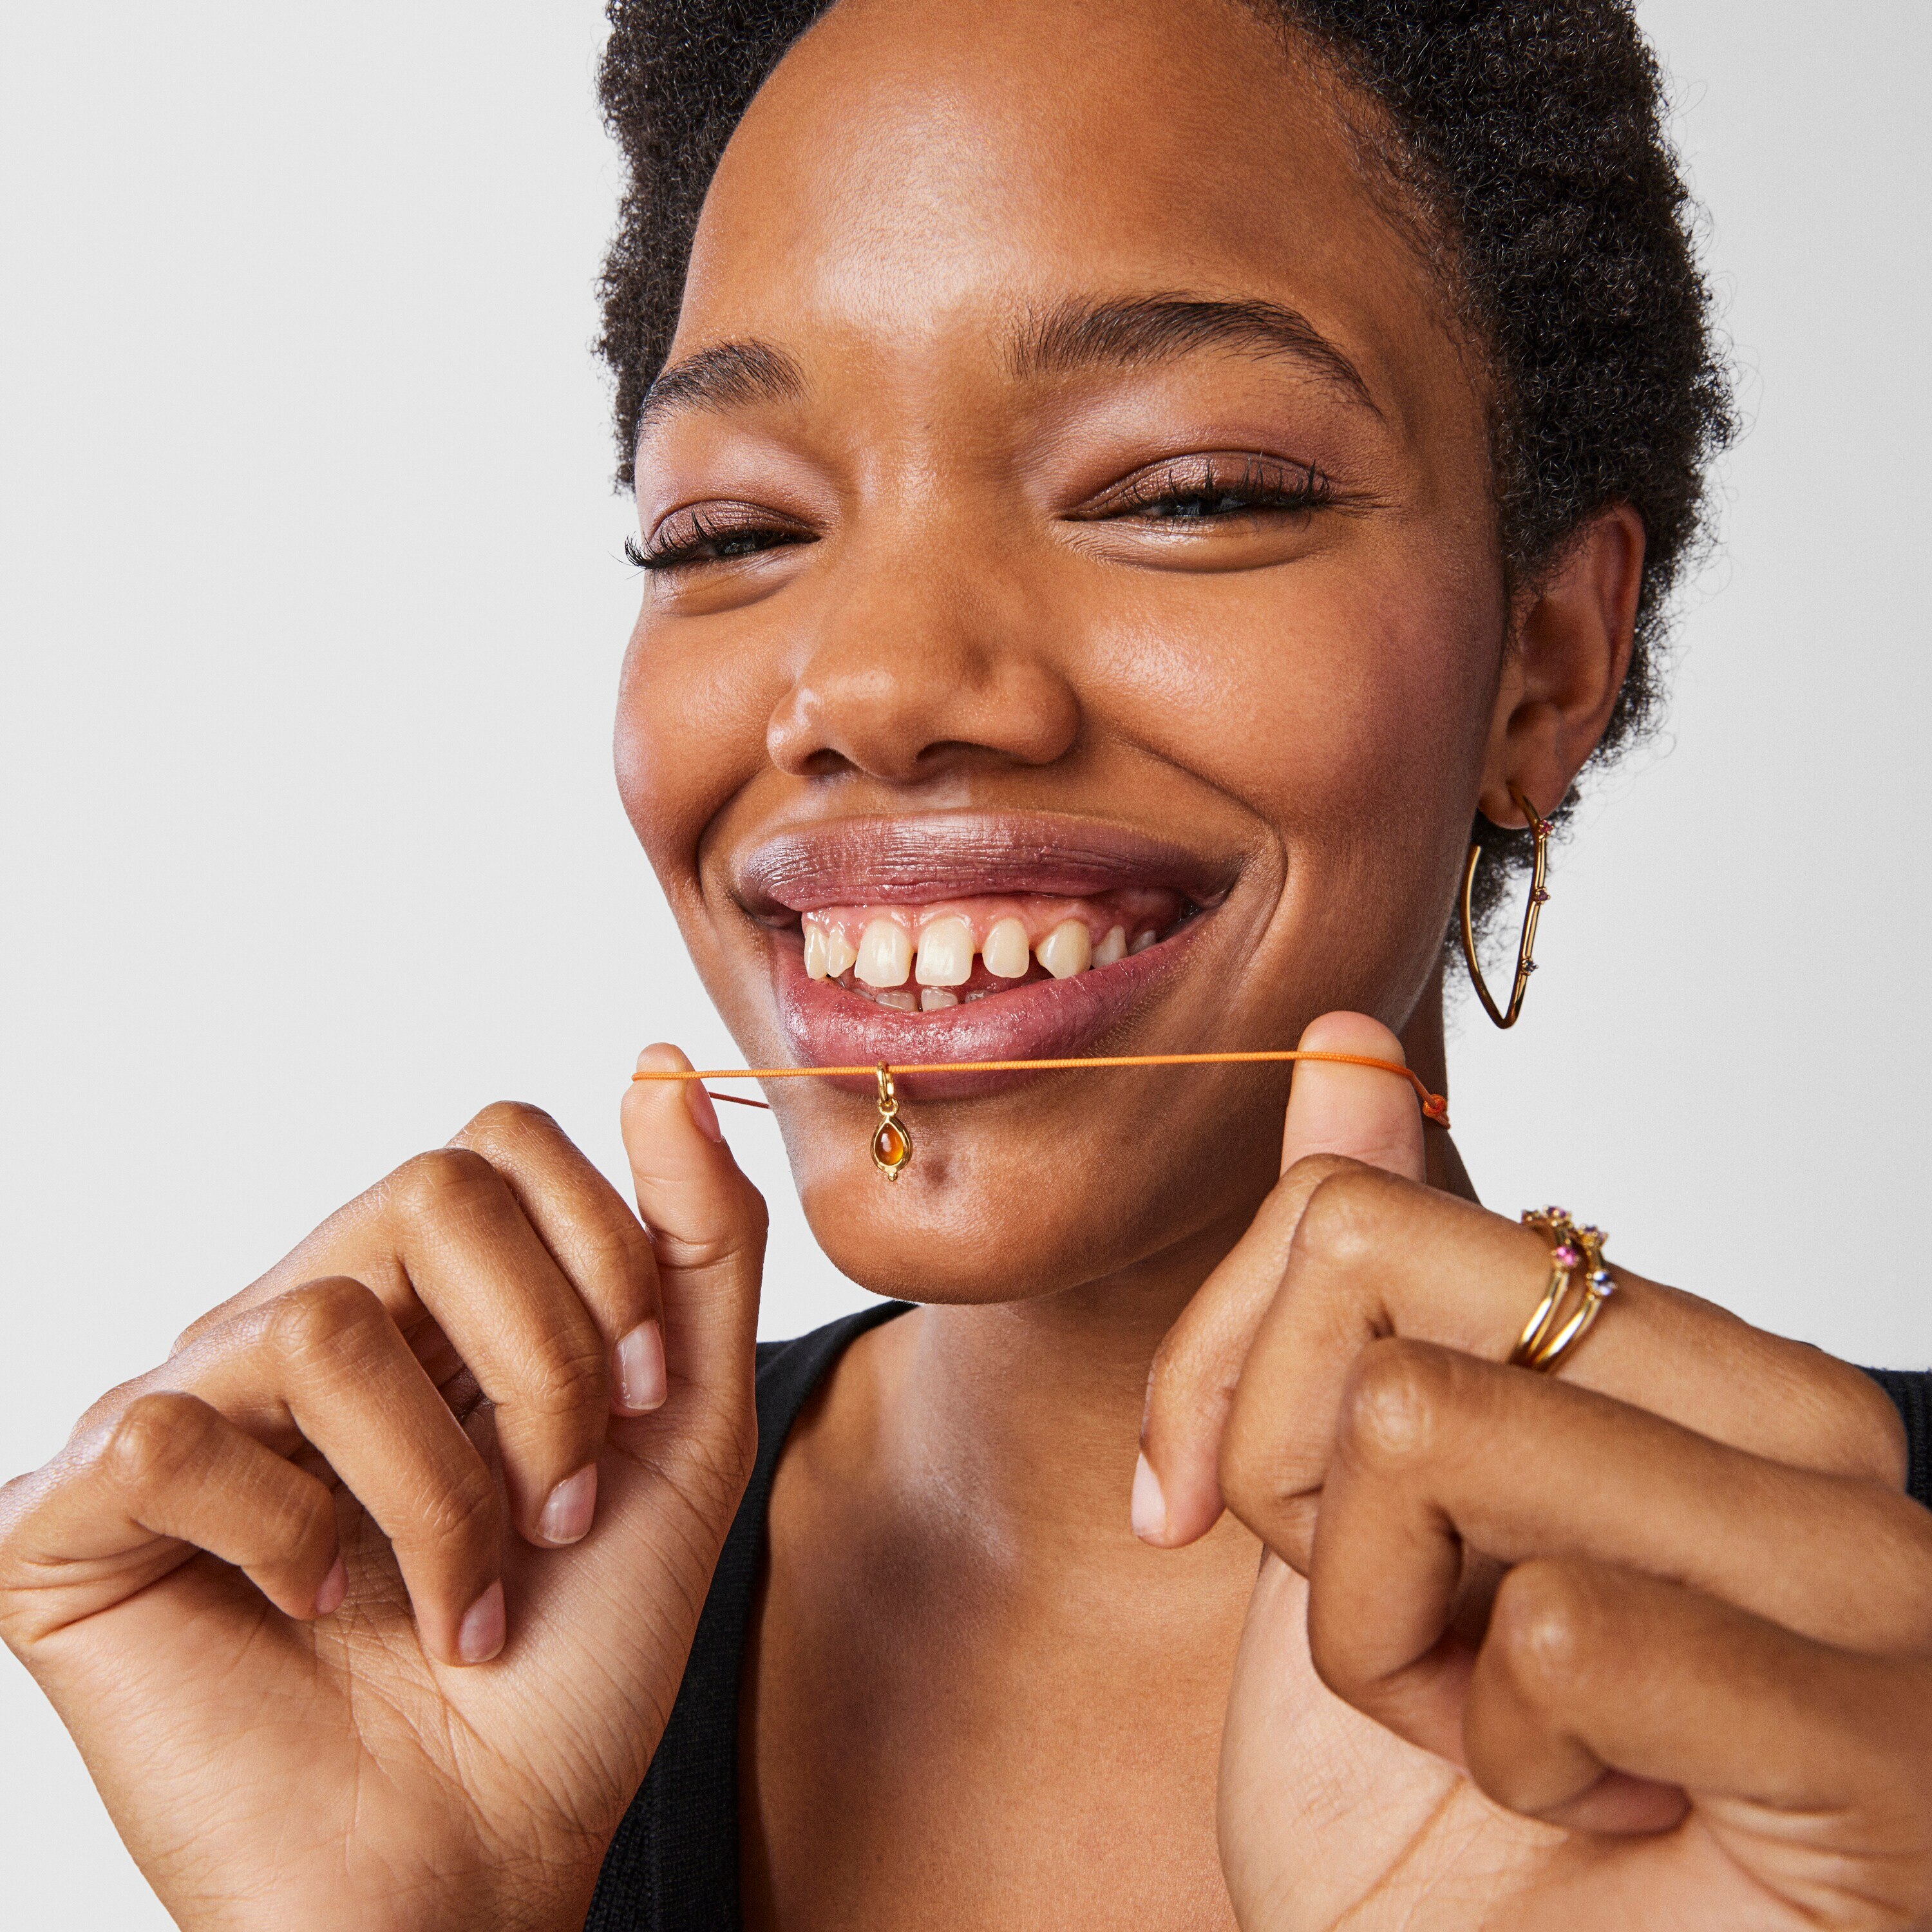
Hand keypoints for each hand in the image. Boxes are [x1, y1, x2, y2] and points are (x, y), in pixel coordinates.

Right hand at [0, 1049, 764, 1931]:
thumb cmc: (578, 1653)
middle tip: (556, 1506)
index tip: (645, 1402)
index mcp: (423, 1298)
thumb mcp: (683, 1427)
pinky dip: (295, 1540)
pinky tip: (314, 1610)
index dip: (602, 1258)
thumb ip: (694, 1238)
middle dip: (544, 1365)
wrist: (485, 1858)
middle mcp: (294, 1319)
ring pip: (325, 1324)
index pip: (498, 1140)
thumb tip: (654, 1056)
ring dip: (441, 1490)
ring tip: (457, 1599)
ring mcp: (182, 1406)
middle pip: (430, 1192)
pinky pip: (178, 1434)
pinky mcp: (77, 1511)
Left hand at [1140, 1013, 1931, 1931]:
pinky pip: (1564, 1622)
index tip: (1214, 1518)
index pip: (1353, 1210)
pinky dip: (1497, 1748)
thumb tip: (1346, 1039)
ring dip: (1386, 1632)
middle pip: (1376, 1280)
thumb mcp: (1346, 1514)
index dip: (1220, 1377)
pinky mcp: (1881, 1736)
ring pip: (1434, 1426)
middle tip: (1404, 1640)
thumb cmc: (1432, 1811)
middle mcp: (1798, 1419)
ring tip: (1501, 1730)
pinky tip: (1592, 1808)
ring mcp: (1865, 1572)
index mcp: (1676, 1353)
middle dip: (1297, 1498)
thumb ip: (1368, 1283)